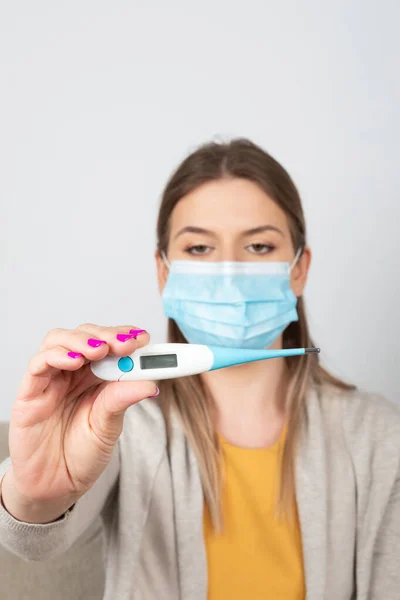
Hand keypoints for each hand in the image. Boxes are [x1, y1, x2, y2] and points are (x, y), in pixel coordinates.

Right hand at [4, 324, 155, 511]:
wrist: (55, 487)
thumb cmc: (81, 455)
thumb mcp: (109, 427)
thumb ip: (122, 400)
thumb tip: (151, 383)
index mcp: (97, 377)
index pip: (110, 343)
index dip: (126, 335)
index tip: (143, 338)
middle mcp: (74, 373)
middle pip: (86, 335)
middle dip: (107, 335)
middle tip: (125, 344)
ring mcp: (51, 380)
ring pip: (59, 340)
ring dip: (82, 340)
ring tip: (100, 351)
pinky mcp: (30, 393)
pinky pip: (38, 364)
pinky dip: (56, 356)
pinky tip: (74, 362)